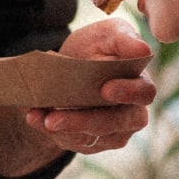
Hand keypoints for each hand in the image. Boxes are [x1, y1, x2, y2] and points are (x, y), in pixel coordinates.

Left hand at [23, 18, 154, 154]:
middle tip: (55, 118)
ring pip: (90, 138)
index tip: (105, 89)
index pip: (144, 93)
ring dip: (61, 128)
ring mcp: (111, 133)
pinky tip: (34, 117)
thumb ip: (124, 39)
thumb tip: (142, 49)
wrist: (68, 69)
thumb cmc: (95, 47)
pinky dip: (49, 129)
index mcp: (140, 85)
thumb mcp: (107, 34)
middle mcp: (131, 114)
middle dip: (83, 121)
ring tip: (36, 116)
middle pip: (113, 124)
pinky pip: (71, 141)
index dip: (128, 93)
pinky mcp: (90, 143)